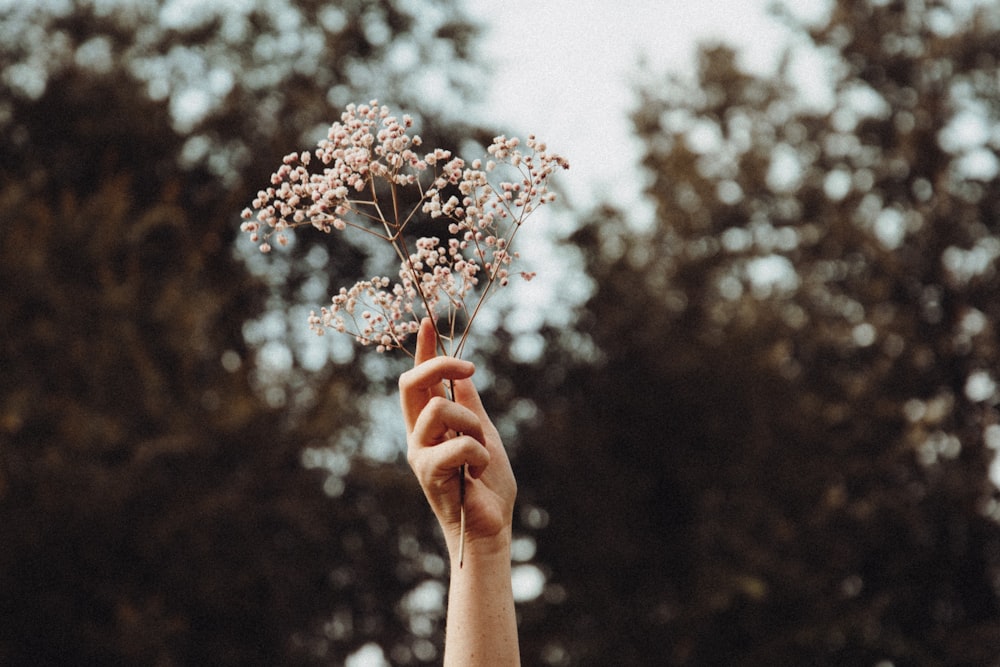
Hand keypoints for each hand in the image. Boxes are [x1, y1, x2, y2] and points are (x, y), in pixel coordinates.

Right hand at [399, 319, 515, 558]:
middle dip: (438, 365)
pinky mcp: (428, 473)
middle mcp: (417, 436)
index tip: (427, 322)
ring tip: (482, 451)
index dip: (424, 350)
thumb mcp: (482, 435)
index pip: (421, 380)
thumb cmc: (487, 486)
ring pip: (439, 408)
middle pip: (412, 384)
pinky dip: (479, 453)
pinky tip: (480, 473)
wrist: (491, 528)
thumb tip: (462, 375)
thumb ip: (469, 407)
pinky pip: (458, 443)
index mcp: (430, 425)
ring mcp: (419, 454)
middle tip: (470, 369)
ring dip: (472, 424)